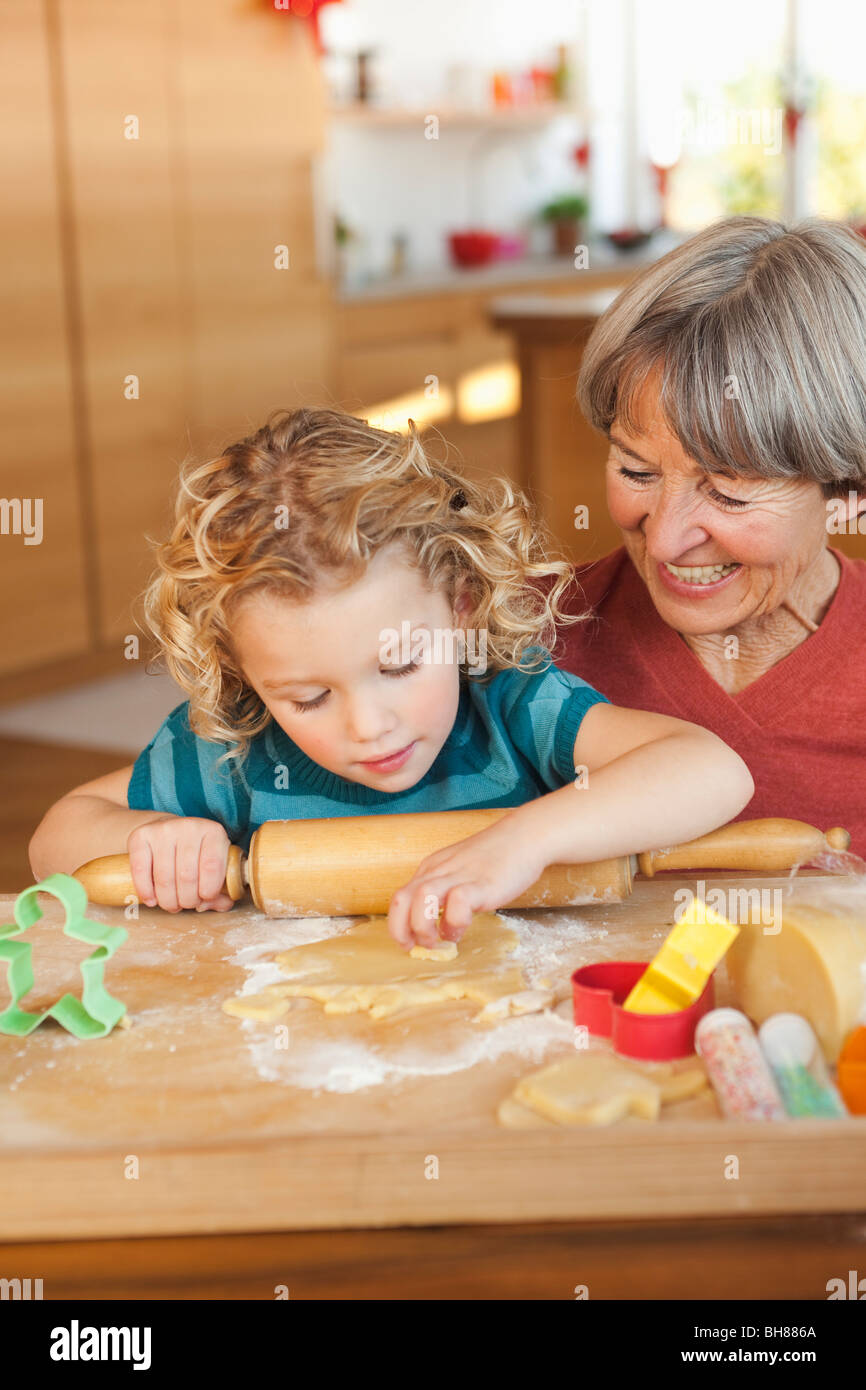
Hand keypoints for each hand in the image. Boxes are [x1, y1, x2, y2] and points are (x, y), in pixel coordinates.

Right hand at [127, 816, 234, 912]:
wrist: (167, 831)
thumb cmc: (195, 853)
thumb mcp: (214, 865)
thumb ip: (222, 888)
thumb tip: (223, 904)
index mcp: (213, 832)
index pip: (212, 866)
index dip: (209, 891)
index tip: (204, 899)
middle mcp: (188, 827)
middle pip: (187, 876)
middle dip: (187, 900)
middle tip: (186, 904)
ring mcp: (163, 830)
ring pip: (164, 878)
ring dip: (168, 901)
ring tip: (172, 904)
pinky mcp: (140, 836)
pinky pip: (140, 871)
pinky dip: (146, 892)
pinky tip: (152, 900)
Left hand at [387, 813, 544, 948]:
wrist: (525, 836)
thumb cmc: (496, 858)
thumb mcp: (461, 872)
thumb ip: (447, 894)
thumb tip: (438, 925)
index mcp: (432, 870)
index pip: (400, 898)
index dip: (398, 925)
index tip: (408, 943)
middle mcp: (439, 871)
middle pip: (401, 899)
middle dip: (400, 929)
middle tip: (415, 947)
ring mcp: (459, 876)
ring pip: (422, 898)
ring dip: (422, 926)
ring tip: (437, 941)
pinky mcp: (481, 883)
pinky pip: (458, 902)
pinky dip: (454, 921)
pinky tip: (463, 927)